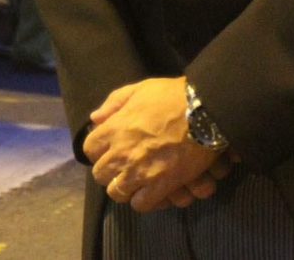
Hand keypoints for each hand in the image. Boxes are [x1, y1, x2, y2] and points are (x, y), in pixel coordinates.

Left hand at [83, 77, 221, 212]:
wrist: (204, 111)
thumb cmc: (171, 96)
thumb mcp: (139, 90)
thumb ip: (114, 103)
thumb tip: (95, 118)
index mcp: (114, 129)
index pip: (89, 149)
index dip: (98, 151)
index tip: (108, 150)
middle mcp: (121, 153)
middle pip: (100, 175)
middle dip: (109, 172)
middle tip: (122, 168)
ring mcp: (139, 172)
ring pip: (117, 193)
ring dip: (125, 188)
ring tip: (136, 182)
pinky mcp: (160, 186)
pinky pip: (140, 204)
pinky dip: (144, 200)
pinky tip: (151, 191)